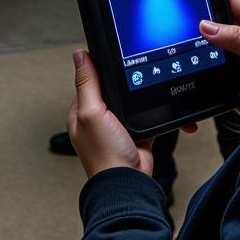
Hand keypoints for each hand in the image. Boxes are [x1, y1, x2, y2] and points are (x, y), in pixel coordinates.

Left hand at [67, 50, 153, 178]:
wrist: (129, 184)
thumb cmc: (105, 155)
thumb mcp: (92, 112)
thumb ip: (87, 84)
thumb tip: (79, 56)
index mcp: (81, 112)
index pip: (88, 80)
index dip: (99, 69)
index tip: (113, 58)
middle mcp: (97, 119)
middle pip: (111, 89)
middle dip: (124, 83)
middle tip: (135, 74)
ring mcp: (117, 127)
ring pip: (130, 102)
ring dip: (140, 97)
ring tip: (149, 89)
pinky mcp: (136, 134)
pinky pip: (147, 116)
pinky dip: (155, 112)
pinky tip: (159, 108)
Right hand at [200, 0, 239, 122]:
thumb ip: (236, 37)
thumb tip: (208, 26)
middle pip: (217, 21)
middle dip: (203, 22)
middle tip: (189, 24)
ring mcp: (236, 56)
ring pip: (211, 43)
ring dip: (202, 45)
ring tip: (191, 44)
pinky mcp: (228, 75)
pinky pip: (209, 64)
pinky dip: (202, 64)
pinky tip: (195, 63)